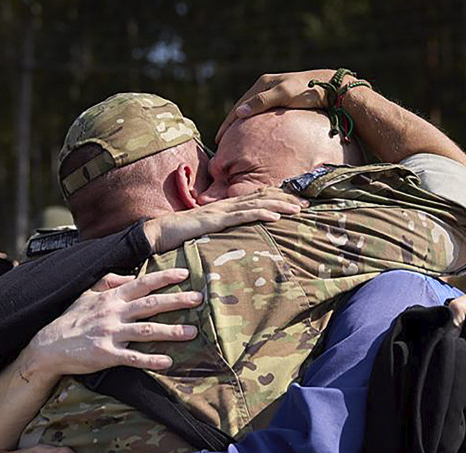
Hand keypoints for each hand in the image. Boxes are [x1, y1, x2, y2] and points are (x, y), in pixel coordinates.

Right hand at [26, 268, 201, 375]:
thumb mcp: (86, 294)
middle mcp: (113, 313)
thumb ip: (108, 282)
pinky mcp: (107, 354)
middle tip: (199, 298)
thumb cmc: (70, 320)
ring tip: (192, 332)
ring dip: (171, 331)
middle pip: (151, 304)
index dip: (164, 277)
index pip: (142, 283)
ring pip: (147, 330)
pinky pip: (133, 357)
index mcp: (110, 298)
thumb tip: (129, 276)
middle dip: (177, 300)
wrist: (48, 346)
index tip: (184, 273)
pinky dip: (151, 360)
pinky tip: (167, 362)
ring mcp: (111, 334)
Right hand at [143, 188, 305, 250]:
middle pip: (260, 198)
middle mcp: (225, 205)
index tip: (297, 204)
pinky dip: (260, 214)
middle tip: (307, 205)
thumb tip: (237, 241)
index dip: (277, 199)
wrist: (158, 234)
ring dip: (278, 205)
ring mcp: (220, 211)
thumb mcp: (207, 234)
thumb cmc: (179, 237)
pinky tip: (275, 216)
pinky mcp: (214, 220)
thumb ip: (222, 234)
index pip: (255, 199)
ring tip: (297, 209)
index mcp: (224, 207)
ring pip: (255, 204)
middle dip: (285, 200)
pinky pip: (241, 216)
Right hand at [216, 69, 360, 142]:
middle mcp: (267, 86)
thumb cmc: (308, 91)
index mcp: (263, 83)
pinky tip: (253, 133)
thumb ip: (261, 102)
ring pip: (253, 112)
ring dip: (242, 125)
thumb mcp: (283, 95)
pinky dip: (254, 123)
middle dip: (231, 125)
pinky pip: (263, 114)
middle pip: (243, 108)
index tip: (218, 139)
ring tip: (234, 139)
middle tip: (221, 142)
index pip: (239, 106)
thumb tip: (239, 113)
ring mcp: (275, 93)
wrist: (332, 88)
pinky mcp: (284, 100)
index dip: (228, 123)